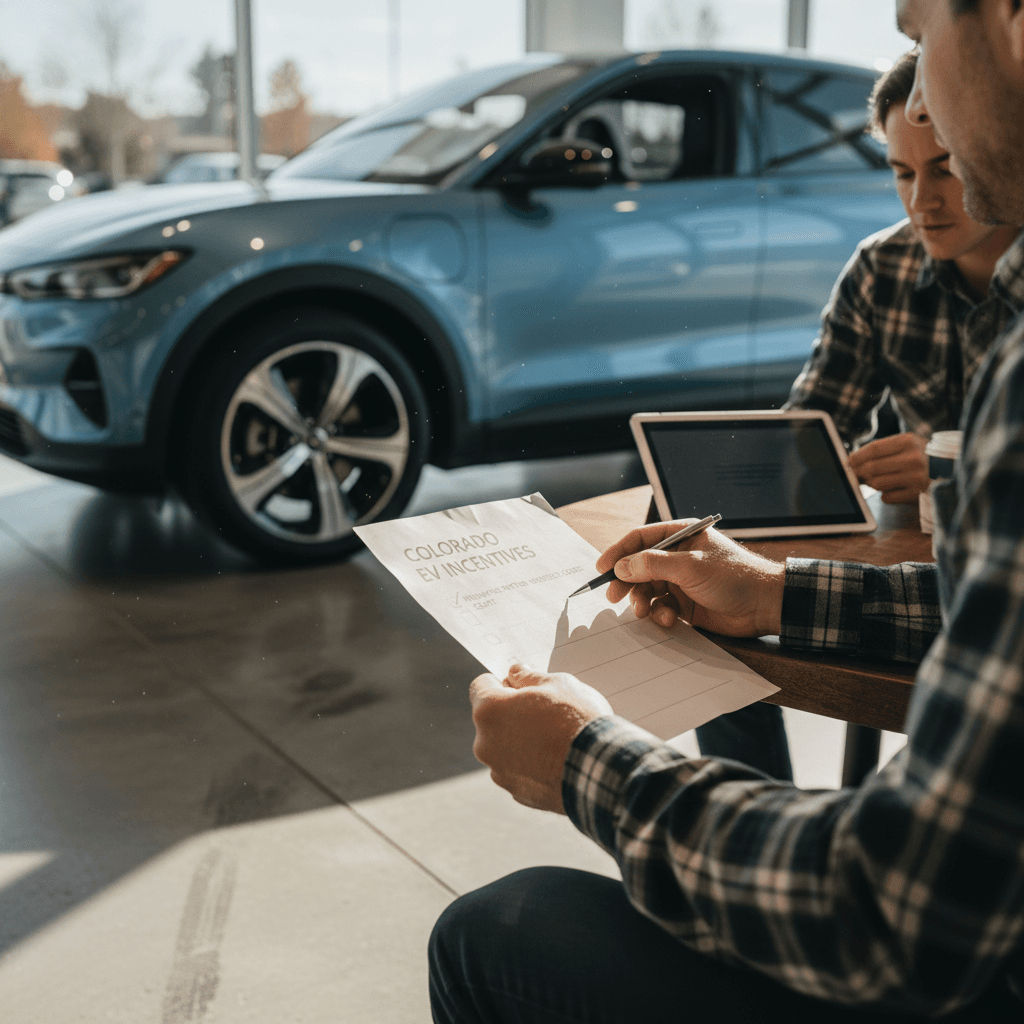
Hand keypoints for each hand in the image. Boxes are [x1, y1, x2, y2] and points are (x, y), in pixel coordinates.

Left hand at [469, 663, 612, 813]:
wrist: (602, 770)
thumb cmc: (578, 721)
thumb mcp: (558, 683)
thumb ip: (529, 676)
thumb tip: (515, 672)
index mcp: (489, 711)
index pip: (480, 686)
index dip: (503, 682)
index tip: (523, 687)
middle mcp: (485, 744)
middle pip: (492, 718)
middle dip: (512, 713)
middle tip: (546, 712)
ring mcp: (500, 771)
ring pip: (505, 746)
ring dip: (521, 740)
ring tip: (555, 738)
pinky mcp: (518, 793)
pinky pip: (519, 770)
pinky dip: (532, 764)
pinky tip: (557, 759)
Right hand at [596, 521, 784, 636]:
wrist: (764, 605)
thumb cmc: (734, 576)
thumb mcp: (690, 566)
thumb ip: (653, 565)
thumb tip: (621, 566)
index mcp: (681, 535)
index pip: (640, 539)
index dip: (618, 552)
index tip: (602, 569)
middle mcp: (678, 557)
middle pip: (639, 567)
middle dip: (626, 582)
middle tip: (613, 596)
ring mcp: (681, 581)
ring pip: (647, 590)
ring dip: (642, 601)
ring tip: (643, 611)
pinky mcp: (685, 604)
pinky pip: (660, 607)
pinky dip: (659, 614)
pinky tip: (668, 618)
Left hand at [847, 433, 928, 503]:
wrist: (950, 471)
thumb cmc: (920, 456)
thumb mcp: (905, 445)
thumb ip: (881, 450)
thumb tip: (852, 461)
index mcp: (908, 441)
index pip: (873, 449)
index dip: (856, 456)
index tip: (848, 462)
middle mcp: (913, 458)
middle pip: (871, 467)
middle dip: (859, 472)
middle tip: (855, 475)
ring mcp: (916, 477)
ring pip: (876, 483)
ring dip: (871, 484)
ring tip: (876, 481)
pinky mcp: (916, 494)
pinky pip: (886, 497)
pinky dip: (885, 495)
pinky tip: (894, 489)